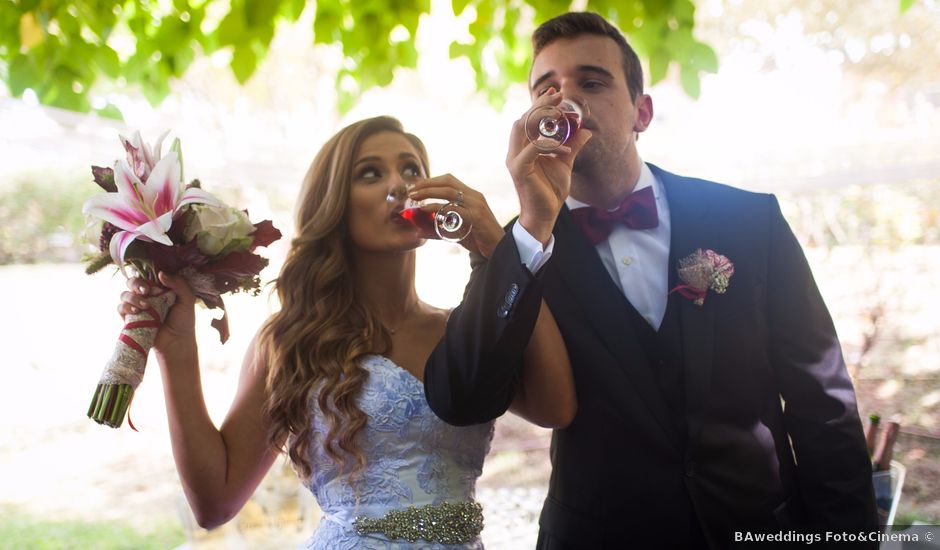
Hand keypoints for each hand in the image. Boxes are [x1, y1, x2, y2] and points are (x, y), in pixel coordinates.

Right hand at [119, 272, 195, 352]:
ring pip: (125, 294)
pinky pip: (121, 308)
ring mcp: (136, 306)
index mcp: (159, 288)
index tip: (154, 281)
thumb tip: (160, 273)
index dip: (146, 273)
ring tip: (146, 306)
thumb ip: (178, 283)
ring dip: (133, 297)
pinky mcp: (130, 319)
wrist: (177, 341)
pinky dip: (126, 307)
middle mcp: (146, 295)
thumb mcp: (187, 299)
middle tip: (147, 291)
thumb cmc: (184, 320)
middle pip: (132, 281)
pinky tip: (136, 312)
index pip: (146, 274)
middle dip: (136, 283)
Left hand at [408, 174, 504, 257]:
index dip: (431, 181)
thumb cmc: (478, 239)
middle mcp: (474, 197)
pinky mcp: (476, 217)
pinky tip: (427, 212)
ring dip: (429, 193)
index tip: (416, 187)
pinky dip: (438, 209)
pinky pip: (454, 209)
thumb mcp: (456, 231)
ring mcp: (476, 206)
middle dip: (427, 185)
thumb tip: (418, 231)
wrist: (499, 250)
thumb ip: (438, 228)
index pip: (449, 180)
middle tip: (411, 192)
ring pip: (449, 192)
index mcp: (471, 195)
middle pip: (447, 182)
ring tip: (415, 199)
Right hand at [507, 89, 591, 244]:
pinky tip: (565, 148)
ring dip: (541, 117)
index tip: (556, 93)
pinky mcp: (519, 169)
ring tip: (559, 111)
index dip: (540, 104)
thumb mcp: (566, 163)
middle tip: (558, 95)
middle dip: (540, 104)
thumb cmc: (551, 192)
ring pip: (523, 128)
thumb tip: (586, 130)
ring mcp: (515, 159)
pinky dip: (549, 144)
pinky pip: (533, 149)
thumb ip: (573, 145)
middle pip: (524, 118)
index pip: (528, 119)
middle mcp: (516, 150)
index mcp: (524, 147)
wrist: (544, 216)